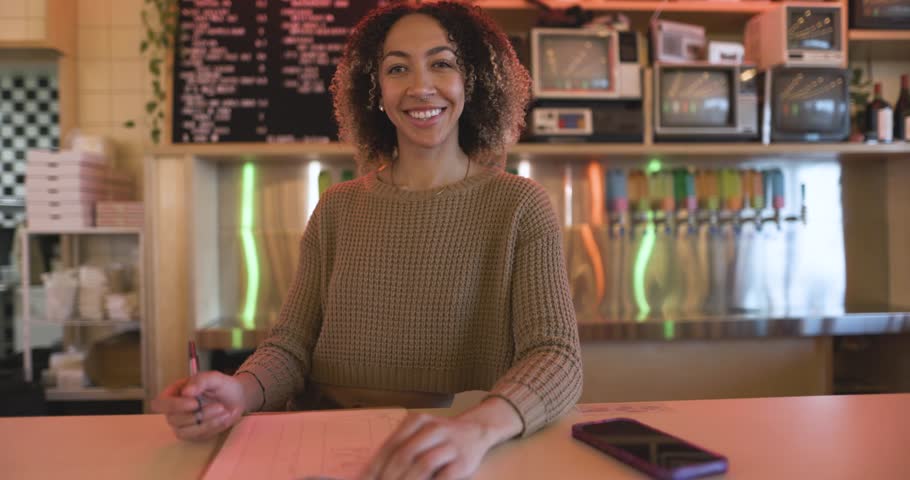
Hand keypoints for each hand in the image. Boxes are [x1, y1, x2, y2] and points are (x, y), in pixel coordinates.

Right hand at [150, 371, 246, 440]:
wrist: (236, 398)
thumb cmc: (221, 386)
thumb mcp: (213, 378)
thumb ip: (200, 381)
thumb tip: (185, 392)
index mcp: (173, 394)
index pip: (159, 404)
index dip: (174, 405)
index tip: (195, 402)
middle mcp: (173, 411)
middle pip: (173, 419)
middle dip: (198, 414)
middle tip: (219, 406)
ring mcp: (182, 425)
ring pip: (185, 431)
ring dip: (207, 422)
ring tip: (225, 411)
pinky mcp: (193, 435)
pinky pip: (198, 436)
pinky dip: (213, 428)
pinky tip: (224, 418)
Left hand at [359, 413, 493, 479]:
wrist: (476, 432)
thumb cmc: (439, 438)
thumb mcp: (417, 435)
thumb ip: (397, 451)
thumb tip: (370, 475)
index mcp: (416, 421)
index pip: (390, 446)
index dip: (375, 467)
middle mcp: (433, 429)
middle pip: (404, 455)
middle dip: (388, 477)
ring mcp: (450, 444)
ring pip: (423, 464)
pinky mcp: (463, 461)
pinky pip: (444, 476)